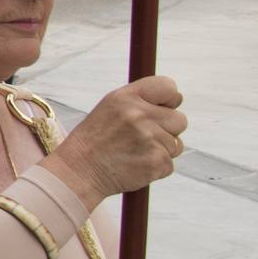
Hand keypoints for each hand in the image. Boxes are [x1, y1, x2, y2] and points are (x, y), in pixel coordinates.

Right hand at [46, 74, 187, 205]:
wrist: (78, 171)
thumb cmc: (94, 140)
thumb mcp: (110, 108)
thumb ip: (140, 101)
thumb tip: (176, 99)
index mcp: (126, 97)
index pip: (168, 86)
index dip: (170, 99)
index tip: (162, 109)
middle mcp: (139, 115)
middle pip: (179, 119)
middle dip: (167, 130)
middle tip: (142, 138)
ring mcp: (150, 139)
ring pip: (176, 144)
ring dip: (161, 150)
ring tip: (134, 153)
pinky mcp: (157, 161)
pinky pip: (170, 163)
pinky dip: (156, 167)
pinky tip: (135, 165)